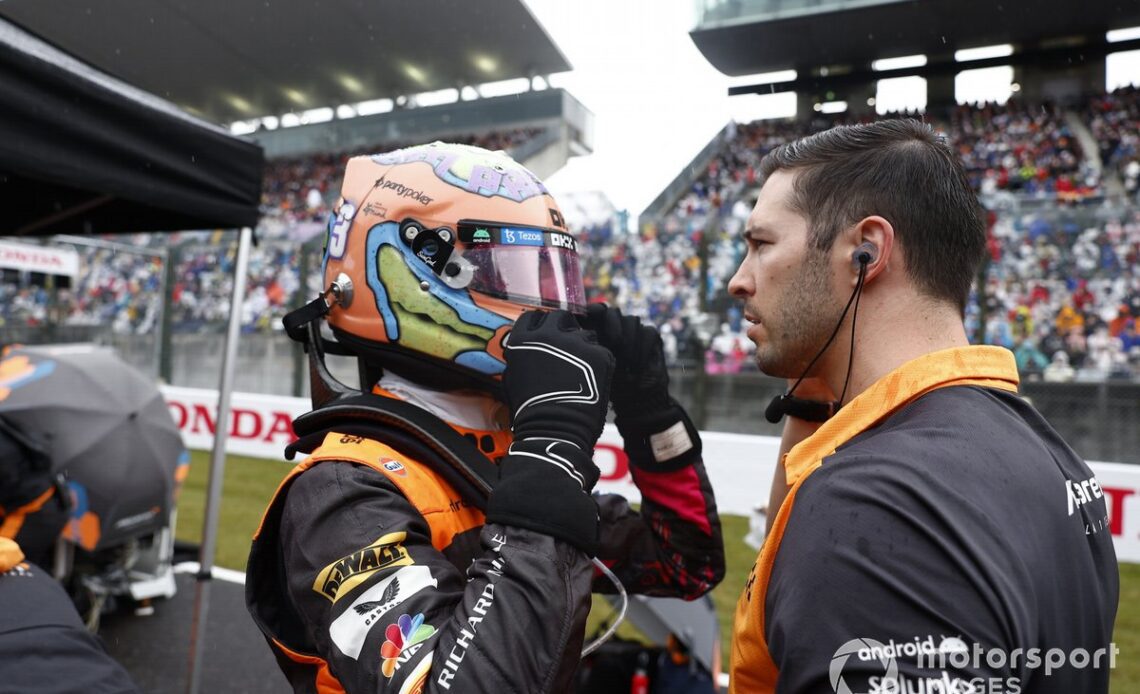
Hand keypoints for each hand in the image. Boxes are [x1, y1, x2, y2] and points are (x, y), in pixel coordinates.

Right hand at [503, 310, 613, 454]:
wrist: (554, 429)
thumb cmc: (530, 411)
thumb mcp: (512, 378)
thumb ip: (521, 355)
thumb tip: (526, 347)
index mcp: (523, 340)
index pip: (533, 317)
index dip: (540, 325)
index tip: (545, 334)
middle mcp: (548, 335)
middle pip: (560, 317)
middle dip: (564, 328)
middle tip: (568, 347)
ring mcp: (575, 343)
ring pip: (584, 334)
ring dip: (583, 347)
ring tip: (581, 371)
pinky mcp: (599, 354)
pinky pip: (601, 351)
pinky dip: (599, 364)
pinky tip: (592, 381)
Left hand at [582, 304, 668, 414]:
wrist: (636, 400)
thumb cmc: (610, 385)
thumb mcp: (594, 368)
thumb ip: (586, 350)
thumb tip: (575, 337)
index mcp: (599, 331)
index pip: (595, 311)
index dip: (592, 311)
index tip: (587, 319)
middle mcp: (616, 327)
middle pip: (614, 312)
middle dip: (612, 325)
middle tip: (614, 343)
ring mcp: (635, 331)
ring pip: (632, 321)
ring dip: (629, 342)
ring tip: (625, 364)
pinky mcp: (651, 337)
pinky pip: (647, 332)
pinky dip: (642, 349)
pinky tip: (637, 366)